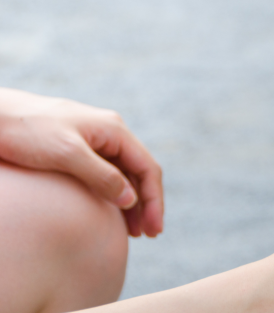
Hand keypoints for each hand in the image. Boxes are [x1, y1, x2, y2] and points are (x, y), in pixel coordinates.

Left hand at [0, 88, 162, 236]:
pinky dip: (114, 195)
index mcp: (114, 130)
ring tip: (133, 230)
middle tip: (148, 234)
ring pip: (124, 175)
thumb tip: (131, 199)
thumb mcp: (66, 154)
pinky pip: (106, 174)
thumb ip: (101, 176)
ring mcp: (95, 141)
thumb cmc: (27, 131)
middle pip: (139, 172)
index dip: (154, 200)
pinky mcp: (78, 150)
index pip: (147, 168)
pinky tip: (111, 213)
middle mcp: (110, 134)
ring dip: (132, 202)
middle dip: (147, 204)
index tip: (153, 228)